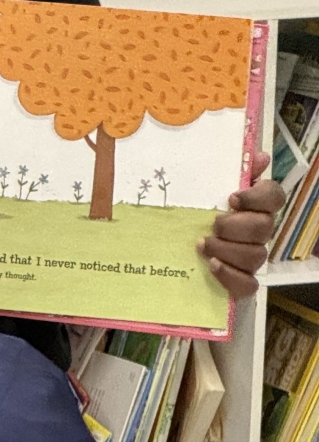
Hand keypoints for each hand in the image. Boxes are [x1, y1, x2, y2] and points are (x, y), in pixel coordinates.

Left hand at [198, 150, 284, 299]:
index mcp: (252, 206)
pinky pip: (248, 284)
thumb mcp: (202, 189)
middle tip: (213, 224)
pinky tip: (212, 265)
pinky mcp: (241, 282)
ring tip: (202, 245)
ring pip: (255, 256)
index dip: (258, 198)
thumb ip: (230, 171)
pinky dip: (230, 276)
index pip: (274, 197)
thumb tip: (260, 156)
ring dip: (227, 249)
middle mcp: (257, 232)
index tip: (231, 198)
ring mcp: (250, 257)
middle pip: (264, 228)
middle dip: (235, 226)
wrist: (167, 247)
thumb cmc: (192, 213)